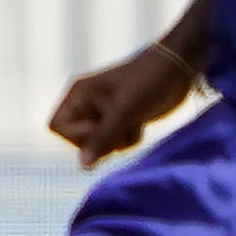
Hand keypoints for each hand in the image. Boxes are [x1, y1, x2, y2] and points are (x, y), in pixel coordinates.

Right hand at [50, 45, 197, 166]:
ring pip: (98, 144)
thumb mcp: (123, 111)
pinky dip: (127, 139)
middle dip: (100, 140)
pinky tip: (140, 123)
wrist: (178, 69)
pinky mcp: (119, 120)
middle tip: (120, 128)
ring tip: (133, 123)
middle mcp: (86, 104)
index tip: (100, 127)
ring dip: (116, 141)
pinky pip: (114, 143)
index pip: (58, 126)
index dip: (77, 134)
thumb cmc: (148, 82)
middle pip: (77, 140)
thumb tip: (83, 166)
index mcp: (78, 95)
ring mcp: (103, 113)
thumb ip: (101, 138)